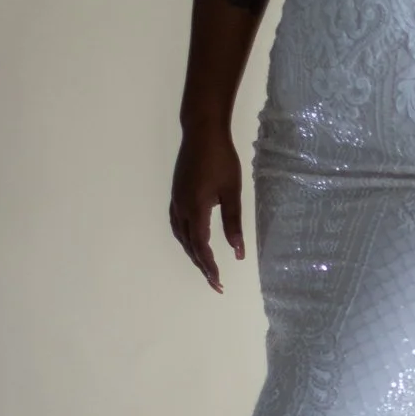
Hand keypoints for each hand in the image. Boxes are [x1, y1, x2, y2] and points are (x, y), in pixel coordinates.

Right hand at [169, 124, 244, 292]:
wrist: (202, 133)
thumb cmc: (222, 160)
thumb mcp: (232, 192)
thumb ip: (234, 223)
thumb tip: (238, 252)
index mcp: (195, 210)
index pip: (201, 247)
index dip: (209, 267)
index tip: (219, 283)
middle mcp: (181, 209)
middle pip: (189, 245)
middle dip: (202, 265)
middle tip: (215, 282)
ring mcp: (176, 201)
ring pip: (180, 236)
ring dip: (192, 253)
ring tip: (206, 266)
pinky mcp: (176, 194)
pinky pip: (177, 224)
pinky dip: (185, 238)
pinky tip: (193, 240)